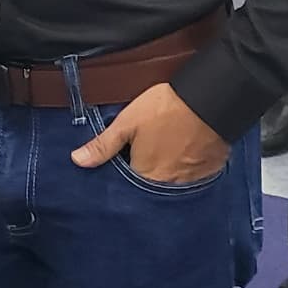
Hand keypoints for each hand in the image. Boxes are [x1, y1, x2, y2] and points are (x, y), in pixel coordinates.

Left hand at [72, 81, 228, 182]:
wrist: (208, 99)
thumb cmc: (165, 108)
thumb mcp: (128, 122)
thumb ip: (103, 145)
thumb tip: (77, 161)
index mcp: (146, 175)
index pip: (130, 187)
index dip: (128, 173)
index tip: (129, 161)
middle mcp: (169, 185)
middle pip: (153, 188)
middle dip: (149, 175)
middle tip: (151, 152)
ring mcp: (192, 181)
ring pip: (175, 184)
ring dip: (170, 172)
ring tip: (170, 151)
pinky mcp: (210, 172)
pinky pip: (196, 178)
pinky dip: (190, 169)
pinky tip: (188, 152)